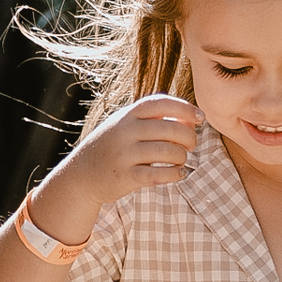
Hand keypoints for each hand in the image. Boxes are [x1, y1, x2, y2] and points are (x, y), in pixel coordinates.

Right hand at [29, 94, 203, 242]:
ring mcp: (124, 155)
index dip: (185, 109)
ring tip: (181, 160)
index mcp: (127, 115)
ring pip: (168, 152)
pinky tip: (178, 174)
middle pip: (170, 129)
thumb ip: (156, 119)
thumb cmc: (113, 147)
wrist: (81, 174)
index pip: (161, 103)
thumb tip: (192, 119)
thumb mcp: (127, 126)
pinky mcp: (125, 177)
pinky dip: (175, 174)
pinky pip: (159, 175)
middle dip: (189, 137)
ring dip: (182, 157)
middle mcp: (125, 132)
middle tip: (192, 145)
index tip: (200, 118)